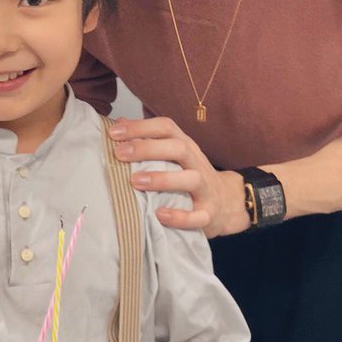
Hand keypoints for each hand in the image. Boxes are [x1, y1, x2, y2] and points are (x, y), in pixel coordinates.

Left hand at [108, 117, 248, 237]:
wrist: (226, 202)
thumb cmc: (189, 175)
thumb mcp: (172, 155)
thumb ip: (148, 140)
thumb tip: (119, 124)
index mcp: (185, 146)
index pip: (166, 127)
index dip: (141, 127)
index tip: (114, 133)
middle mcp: (196, 163)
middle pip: (178, 148)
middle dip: (148, 149)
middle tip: (120, 154)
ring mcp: (205, 188)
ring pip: (191, 179)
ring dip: (162, 179)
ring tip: (135, 181)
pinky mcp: (209, 214)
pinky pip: (198, 216)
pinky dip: (180, 217)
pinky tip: (160, 215)